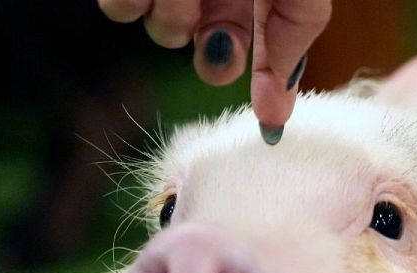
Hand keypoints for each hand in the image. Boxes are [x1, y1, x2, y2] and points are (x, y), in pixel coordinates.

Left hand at [98, 0, 330, 135]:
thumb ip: (296, 34)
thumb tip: (277, 116)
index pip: (267, 52)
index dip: (268, 81)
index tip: (266, 116)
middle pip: (212, 52)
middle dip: (215, 57)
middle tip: (217, 43)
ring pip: (164, 32)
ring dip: (173, 21)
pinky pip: (120, 8)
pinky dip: (128, 4)